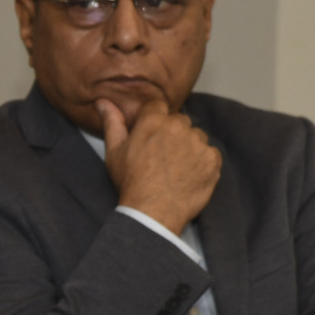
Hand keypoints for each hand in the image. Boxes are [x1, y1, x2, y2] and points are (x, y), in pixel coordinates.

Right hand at [97, 96, 220, 235]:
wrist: (153, 212)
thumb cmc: (131, 182)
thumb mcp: (115, 152)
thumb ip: (112, 122)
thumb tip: (103, 102)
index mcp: (153, 121)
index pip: (158, 106)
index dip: (154, 119)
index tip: (151, 135)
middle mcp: (178, 126)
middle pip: (179, 121)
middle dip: (172, 133)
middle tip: (162, 156)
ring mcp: (198, 143)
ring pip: (196, 136)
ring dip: (189, 147)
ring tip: (175, 168)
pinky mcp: (212, 159)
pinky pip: (210, 153)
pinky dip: (202, 162)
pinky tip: (188, 175)